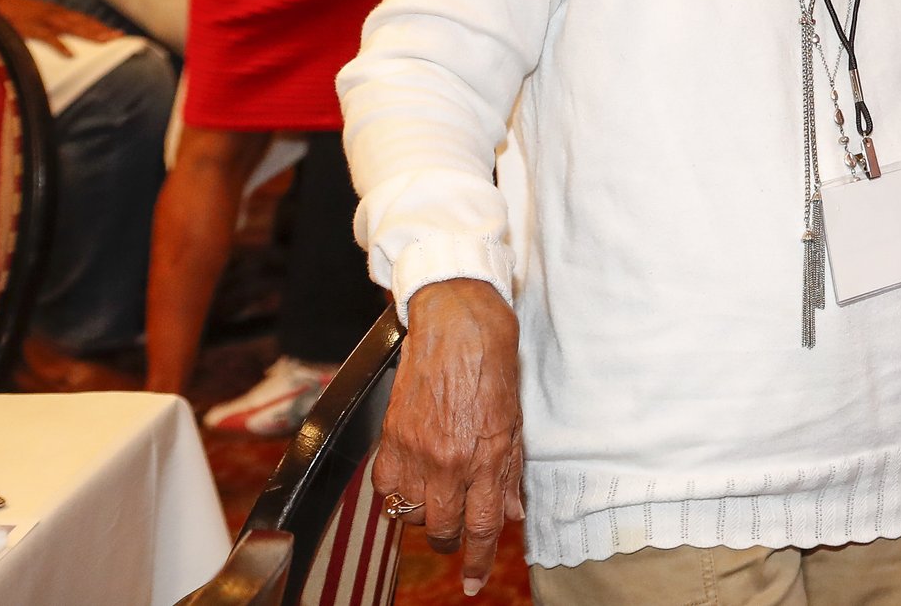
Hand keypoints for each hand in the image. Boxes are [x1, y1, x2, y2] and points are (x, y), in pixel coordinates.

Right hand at [0, 0, 116, 47]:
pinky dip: (61, 46)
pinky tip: (71, 55)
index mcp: (58, 12)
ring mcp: (45, 21)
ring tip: (105, 42)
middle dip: (102, 30)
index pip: (85, 19)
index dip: (101, 26)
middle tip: (120, 37)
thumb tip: (66, 33)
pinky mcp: (31, 28)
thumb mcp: (40, 14)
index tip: (117, 33)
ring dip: (90, 34)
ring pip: (72, 28)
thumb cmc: (17, 11)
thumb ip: (54, 23)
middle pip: (84, 23)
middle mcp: (56, 14)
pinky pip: (48, 38)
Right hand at [372, 279, 524, 596]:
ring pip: (410, 513)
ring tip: (437, 492)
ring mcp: (414, 452)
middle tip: (458, 525)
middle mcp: (448, 462)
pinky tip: (412, 476)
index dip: (479, 561)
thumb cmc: (492, 361)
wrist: (457, 321)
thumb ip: (509, 471)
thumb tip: (511, 513)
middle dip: (452, 536)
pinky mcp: (389, 438)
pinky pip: (385, 488)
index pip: (482, 527)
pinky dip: (397, 491)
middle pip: (442, 529)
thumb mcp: (514, 418)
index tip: (475, 582)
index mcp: (486, 458)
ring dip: (424, 512)